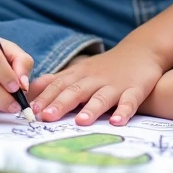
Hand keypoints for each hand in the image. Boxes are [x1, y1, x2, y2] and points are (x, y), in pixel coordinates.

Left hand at [28, 37, 166, 125]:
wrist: (141, 51)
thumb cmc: (104, 67)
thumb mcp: (79, 70)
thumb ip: (57, 81)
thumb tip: (30, 90)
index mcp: (79, 75)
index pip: (58, 85)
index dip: (45, 97)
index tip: (31, 110)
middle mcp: (94, 79)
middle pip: (75, 91)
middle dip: (60, 103)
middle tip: (46, 117)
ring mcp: (115, 85)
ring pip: (101, 97)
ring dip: (91, 109)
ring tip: (80, 122)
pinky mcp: (135, 89)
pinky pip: (129, 101)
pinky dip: (124, 111)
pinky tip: (117, 122)